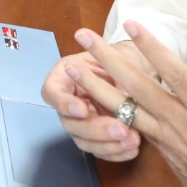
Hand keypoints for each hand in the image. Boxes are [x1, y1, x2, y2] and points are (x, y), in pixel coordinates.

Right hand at [41, 42, 149, 160]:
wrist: (133, 73)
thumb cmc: (116, 58)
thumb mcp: (107, 52)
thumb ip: (98, 54)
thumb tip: (83, 34)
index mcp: (63, 80)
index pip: (53, 94)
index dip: (65, 104)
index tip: (83, 108)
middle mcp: (67, 105)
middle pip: (71, 124)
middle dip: (96, 129)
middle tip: (120, 128)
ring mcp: (80, 124)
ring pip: (85, 143)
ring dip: (109, 145)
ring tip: (133, 140)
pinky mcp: (95, 139)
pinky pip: (101, 152)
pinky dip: (117, 153)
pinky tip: (133, 149)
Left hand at [72, 23, 186, 186]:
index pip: (177, 75)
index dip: (153, 48)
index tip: (132, 26)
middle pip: (140, 88)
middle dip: (109, 60)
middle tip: (83, 37)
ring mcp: (175, 147)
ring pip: (130, 111)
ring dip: (100, 88)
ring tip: (74, 69)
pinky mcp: (171, 161)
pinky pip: (139, 131)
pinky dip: (117, 114)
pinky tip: (105, 103)